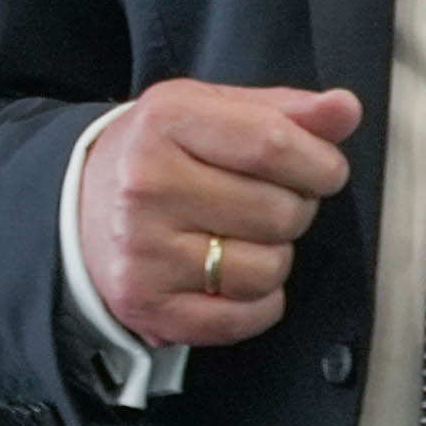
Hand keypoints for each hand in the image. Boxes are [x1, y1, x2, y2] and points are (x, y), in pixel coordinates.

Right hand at [77, 82, 360, 355]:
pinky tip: (230, 276)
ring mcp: (144, 251)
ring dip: (274, 256)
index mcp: (166, 121)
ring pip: (270, 268)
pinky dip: (257, 302)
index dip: (320, 163)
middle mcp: (147, 185)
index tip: (321, 169)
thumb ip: (286, 110)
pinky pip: (247, 317)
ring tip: (240, 238)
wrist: (80, 209)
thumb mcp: (214, 112)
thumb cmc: (163, 155)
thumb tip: (345, 109)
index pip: (275, 145)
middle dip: (293, 209)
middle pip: (281, 212)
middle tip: (263, 202)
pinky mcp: (148, 305)